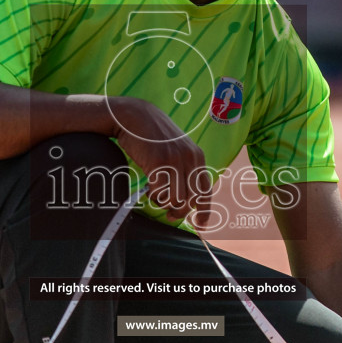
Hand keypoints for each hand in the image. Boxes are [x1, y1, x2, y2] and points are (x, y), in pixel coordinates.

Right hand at [109, 97, 211, 222]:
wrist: (134, 116)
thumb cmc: (153, 137)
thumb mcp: (176, 149)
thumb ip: (184, 168)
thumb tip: (186, 199)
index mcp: (197, 156)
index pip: (206, 190)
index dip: (205, 211)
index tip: (200, 225)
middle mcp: (190, 158)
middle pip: (191, 199)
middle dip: (180, 212)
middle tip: (170, 216)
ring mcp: (175, 160)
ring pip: (176, 199)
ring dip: (165, 203)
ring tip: (156, 196)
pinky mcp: (159, 162)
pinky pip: (160, 192)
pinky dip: (154, 196)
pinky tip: (149, 190)